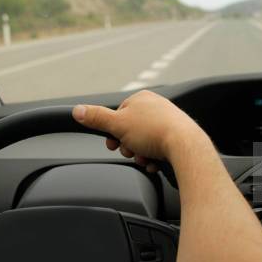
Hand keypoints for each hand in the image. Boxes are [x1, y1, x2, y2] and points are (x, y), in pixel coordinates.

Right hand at [72, 90, 209, 171]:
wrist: (185, 146)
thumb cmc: (153, 132)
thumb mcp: (117, 124)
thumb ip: (96, 118)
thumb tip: (77, 110)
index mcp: (142, 98)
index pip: (118, 115)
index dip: (113, 132)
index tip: (113, 144)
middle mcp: (157, 106)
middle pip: (131, 130)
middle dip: (128, 146)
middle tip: (132, 152)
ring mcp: (169, 121)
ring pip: (145, 142)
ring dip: (140, 154)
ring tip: (145, 159)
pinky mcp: (178, 136)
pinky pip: (159, 148)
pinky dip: (154, 158)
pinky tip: (155, 163)